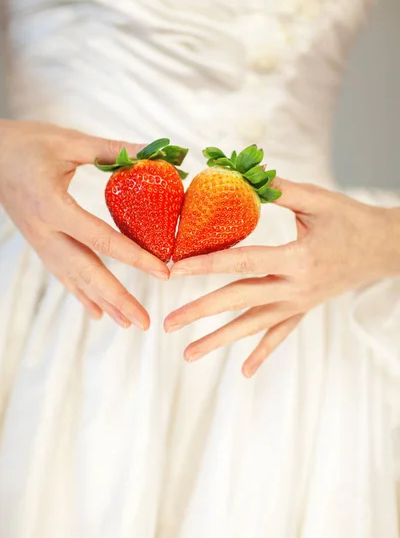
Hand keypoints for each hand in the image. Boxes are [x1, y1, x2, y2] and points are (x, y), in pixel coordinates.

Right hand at [0, 120, 168, 328]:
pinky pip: (62, 275)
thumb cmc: (27, 144)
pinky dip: (82, 295)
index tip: (163, 272)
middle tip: (145, 322)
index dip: (135, 258)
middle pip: (87, 273)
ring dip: (103, 302)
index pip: (103, 240)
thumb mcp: (69, 142)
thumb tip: (155, 153)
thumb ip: (112, 151)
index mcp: (54, 207)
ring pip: (75, 280)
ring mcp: (40, 242)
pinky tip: (97, 312)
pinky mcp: (38, 243)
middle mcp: (46, 233)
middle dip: (118, 299)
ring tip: (128, 323)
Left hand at [165, 179, 399, 376]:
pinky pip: (280, 334)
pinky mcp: (304, 309)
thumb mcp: (317, 200)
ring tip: (189, 354)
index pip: (243, 263)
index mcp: (297, 258)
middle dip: (201, 312)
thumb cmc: (350, 220)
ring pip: (253, 325)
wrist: (383, 248)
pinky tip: (245, 371)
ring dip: (220, 340)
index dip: (207, 264)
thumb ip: (280, 191)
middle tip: (168, 323)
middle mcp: (296, 288)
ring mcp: (299, 303)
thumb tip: (244, 178)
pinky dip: (262, 352)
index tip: (176, 269)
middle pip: (240, 301)